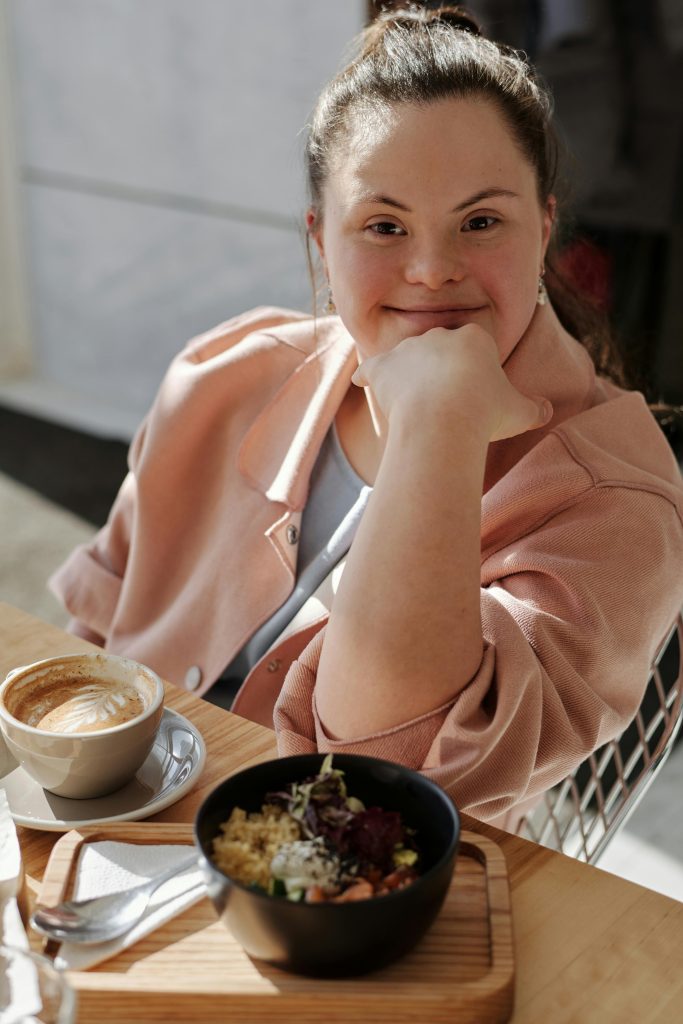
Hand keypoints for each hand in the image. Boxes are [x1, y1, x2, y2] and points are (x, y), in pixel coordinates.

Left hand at [352, 324, 551, 442]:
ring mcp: (408, 349)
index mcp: (474, 338)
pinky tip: (361, 381)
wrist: (443, 420)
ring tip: (413, 401)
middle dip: (443, 370)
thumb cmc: (484, 414)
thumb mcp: (520, 412)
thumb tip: (547, 410)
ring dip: (411, 374)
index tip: (476, 394)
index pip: (474, 346)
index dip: (475, 371)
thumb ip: (534, 408)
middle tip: (447, 401)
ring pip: (409, 357)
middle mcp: (440, 335)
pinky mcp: (383, 366)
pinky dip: (368, 375)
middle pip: (441, 349)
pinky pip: (372, 367)